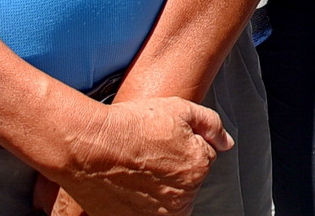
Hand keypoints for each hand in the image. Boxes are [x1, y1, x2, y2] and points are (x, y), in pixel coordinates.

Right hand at [49, 94, 230, 215]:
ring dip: (158, 188)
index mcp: (198, 168)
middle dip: (173, 169)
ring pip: (166, 200)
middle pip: (186, 183)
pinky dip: (138, 203)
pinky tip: (126, 184)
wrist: (88, 146)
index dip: (184, 144)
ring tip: (136, 168)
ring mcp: (156, 215)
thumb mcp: (179, 108)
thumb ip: (210, 124)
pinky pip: (144, 212)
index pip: (202, 158)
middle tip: (148, 153)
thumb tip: (226, 142)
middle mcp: (181, 198)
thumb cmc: (131, 125)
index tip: (163, 139)